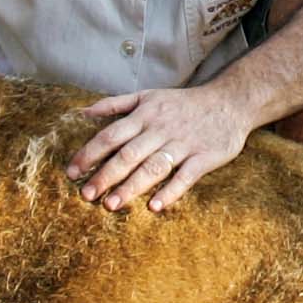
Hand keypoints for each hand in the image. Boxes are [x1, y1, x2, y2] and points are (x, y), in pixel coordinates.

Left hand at [69, 84, 256, 211]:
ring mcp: (183, 144)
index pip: (110, 135)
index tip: (72, 172)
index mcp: (144, 115)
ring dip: (131, 187)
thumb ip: (115, 104)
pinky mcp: (204, 157)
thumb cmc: (183, 103)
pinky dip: (171, 192)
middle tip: (86, 195)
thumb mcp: (148, 95)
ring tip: (111, 204)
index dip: (90, 154)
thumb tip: (83, 112)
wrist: (230, 102)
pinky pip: (185, 176)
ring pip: (153, 167)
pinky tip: (155, 207)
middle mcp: (160, 129)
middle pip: (128, 155)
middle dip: (105, 175)